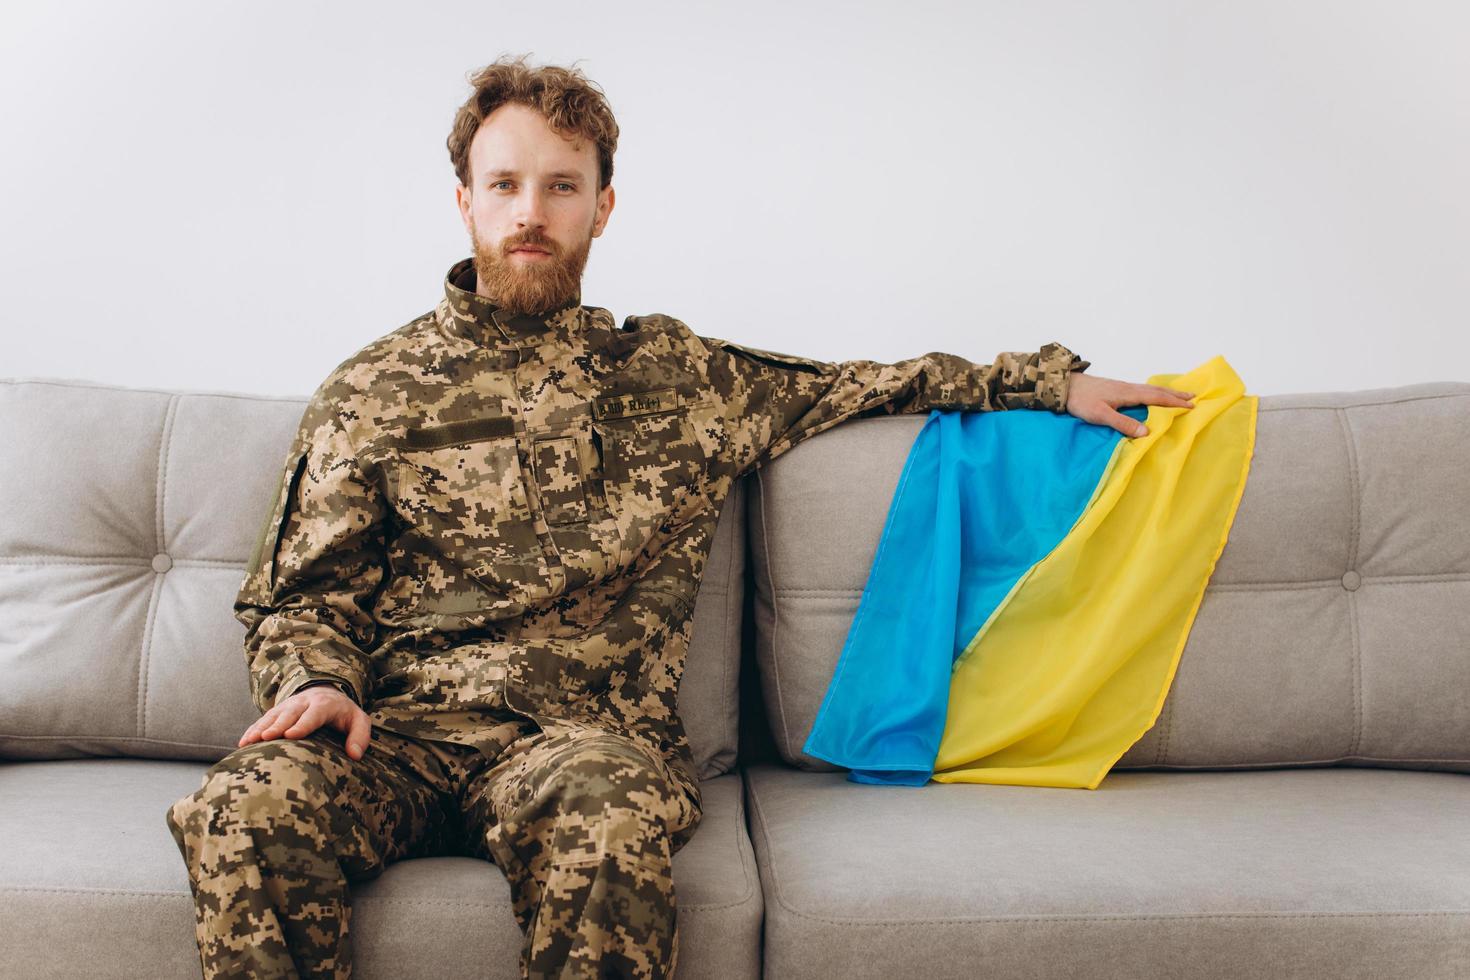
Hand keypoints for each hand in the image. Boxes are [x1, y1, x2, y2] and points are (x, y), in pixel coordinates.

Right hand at [238, 685, 372, 759]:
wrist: (327, 693)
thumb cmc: (344, 714)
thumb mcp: (359, 721)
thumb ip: (360, 736)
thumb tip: (355, 755)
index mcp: (324, 705)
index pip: (313, 714)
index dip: (302, 724)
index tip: (291, 735)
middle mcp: (303, 703)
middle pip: (289, 714)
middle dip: (277, 726)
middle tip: (265, 738)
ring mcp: (287, 706)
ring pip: (272, 716)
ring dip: (260, 728)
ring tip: (248, 742)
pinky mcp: (277, 711)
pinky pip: (263, 720)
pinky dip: (252, 730)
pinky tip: (242, 743)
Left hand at [1065, 371, 1194, 437]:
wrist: (1065, 386)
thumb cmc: (1081, 401)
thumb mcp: (1101, 415)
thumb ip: (1122, 423)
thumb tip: (1147, 432)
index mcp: (1128, 393)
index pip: (1157, 398)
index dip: (1175, 402)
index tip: (1192, 406)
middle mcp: (1129, 387)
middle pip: (1157, 390)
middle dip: (1176, 394)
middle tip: (1194, 397)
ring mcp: (1123, 387)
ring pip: (1150, 388)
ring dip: (1167, 392)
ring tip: (1179, 394)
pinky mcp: (1116, 388)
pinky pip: (1142, 389)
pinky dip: (1155, 391)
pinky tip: (1153, 394)